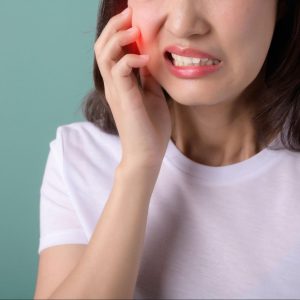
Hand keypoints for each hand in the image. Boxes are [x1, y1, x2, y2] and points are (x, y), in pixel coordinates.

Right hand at [94, 6, 171, 168]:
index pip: (112, 51)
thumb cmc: (150, 128)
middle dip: (115, 27)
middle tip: (130, 13)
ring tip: (135, 29)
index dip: (119, 31)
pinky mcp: (124, 100)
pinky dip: (130, 59)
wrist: (147, 155)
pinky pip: (120, 72)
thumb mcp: (152, 96)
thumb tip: (149, 59)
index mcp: (120, 84)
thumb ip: (147, 78)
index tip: (134, 18)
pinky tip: (144, 58)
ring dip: (119, 37)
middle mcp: (113, 85)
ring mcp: (116, 92)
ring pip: (105, 55)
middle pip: (103, 47)